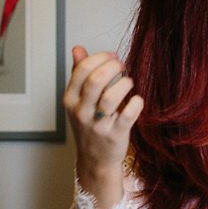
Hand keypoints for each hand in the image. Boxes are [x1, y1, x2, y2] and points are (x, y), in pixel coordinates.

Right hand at [64, 46, 143, 183]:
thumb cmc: (90, 125)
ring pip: (111, 97)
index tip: (112, 56)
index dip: (100, 58)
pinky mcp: (115, 135)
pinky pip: (128, 114)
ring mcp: (98, 125)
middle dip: (113, 67)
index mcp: (70, 100)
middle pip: (95, 81)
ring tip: (129, 83)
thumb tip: (78, 49)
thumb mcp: (79, 100)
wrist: (95, 159)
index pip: (82, 70)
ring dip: (125, 84)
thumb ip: (79, 73)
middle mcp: (82, 112)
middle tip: (122, 67)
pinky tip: (136, 100)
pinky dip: (136, 103)